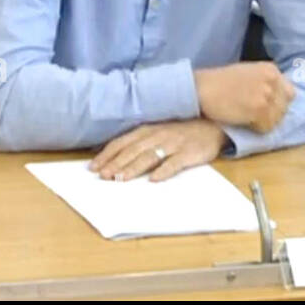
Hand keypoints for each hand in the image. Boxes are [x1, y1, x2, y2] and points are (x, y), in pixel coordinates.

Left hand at [88, 120, 230, 181]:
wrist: (212, 124)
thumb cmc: (178, 131)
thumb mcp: (155, 131)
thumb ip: (137, 142)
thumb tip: (113, 158)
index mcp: (145, 130)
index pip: (121, 143)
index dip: (106, 155)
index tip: (93, 167)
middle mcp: (156, 135)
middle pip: (132, 151)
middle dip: (115, 164)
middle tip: (103, 176)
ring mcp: (173, 143)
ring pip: (149, 156)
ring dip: (134, 168)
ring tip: (121, 179)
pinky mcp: (189, 153)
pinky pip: (175, 163)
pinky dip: (164, 171)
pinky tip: (154, 180)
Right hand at [194, 62, 294, 133]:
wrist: (200, 88)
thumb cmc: (218, 82)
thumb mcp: (247, 73)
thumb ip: (264, 81)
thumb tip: (279, 98)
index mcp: (270, 69)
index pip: (288, 92)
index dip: (277, 102)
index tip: (263, 106)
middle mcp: (272, 80)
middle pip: (284, 107)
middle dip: (271, 113)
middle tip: (253, 113)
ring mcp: (267, 95)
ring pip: (277, 119)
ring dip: (263, 122)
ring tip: (246, 117)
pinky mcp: (259, 110)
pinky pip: (266, 127)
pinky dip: (256, 128)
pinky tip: (242, 120)